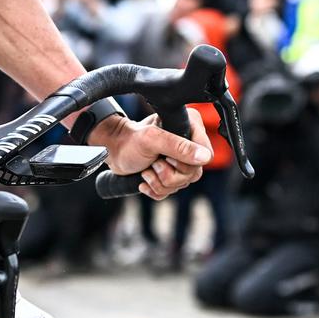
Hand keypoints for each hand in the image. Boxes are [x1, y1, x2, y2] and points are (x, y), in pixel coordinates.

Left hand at [96, 109, 212, 200]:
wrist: (113, 151)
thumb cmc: (129, 140)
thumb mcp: (153, 140)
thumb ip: (178, 146)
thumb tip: (204, 157)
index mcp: (189, 127)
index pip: (205, 154)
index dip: (185, 162)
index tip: (166, 157)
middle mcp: (188, 143)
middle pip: (194, 173)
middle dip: (169, 174)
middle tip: (154, 163)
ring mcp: (180, 160)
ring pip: (182, 184)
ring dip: (160, 182)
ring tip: (147, 169)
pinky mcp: (171, 173)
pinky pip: (172, 191)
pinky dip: (156, 189)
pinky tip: (145, 179)